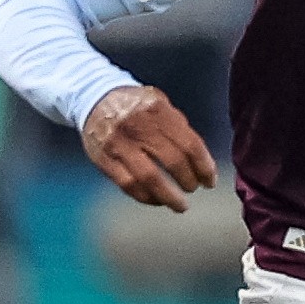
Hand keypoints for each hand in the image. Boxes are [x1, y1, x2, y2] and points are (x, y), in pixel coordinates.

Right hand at [83, 84, 216, 209]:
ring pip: (150, 179)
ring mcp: (121, 146)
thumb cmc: (136, 105)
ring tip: (181, 205)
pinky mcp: (105, 161)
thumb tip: (200, 159)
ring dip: (169, 197)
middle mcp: (140, 128)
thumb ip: (179, 127)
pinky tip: (156, 200)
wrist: (94, 98)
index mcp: (159, 112)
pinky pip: (129, 186)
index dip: (204, 167)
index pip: (190, 145)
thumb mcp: (160, 104)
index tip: (210, 181)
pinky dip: (146, 197)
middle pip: (173, 162)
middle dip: (189, 181)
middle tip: (194, 188)